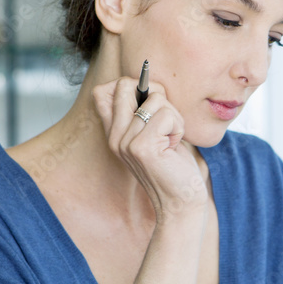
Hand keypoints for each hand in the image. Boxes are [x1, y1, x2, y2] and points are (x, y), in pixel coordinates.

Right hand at [92, 77, 207, 219]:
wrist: (180, 202)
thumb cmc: (174, 166)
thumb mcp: (154, 134)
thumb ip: (144, 111)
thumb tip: (147, 81)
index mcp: (114, 133)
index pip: (102, 91)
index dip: (129, 86)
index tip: (150, 104)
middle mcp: (115, 137)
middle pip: (125, 84)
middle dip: (156, 94)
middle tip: (167, 119)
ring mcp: (125, 142)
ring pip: (155, 99)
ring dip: (174, 116)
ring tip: (172, 138)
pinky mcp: (142, 147)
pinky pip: (166, 115)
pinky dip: (178, 127)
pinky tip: (174, 146)